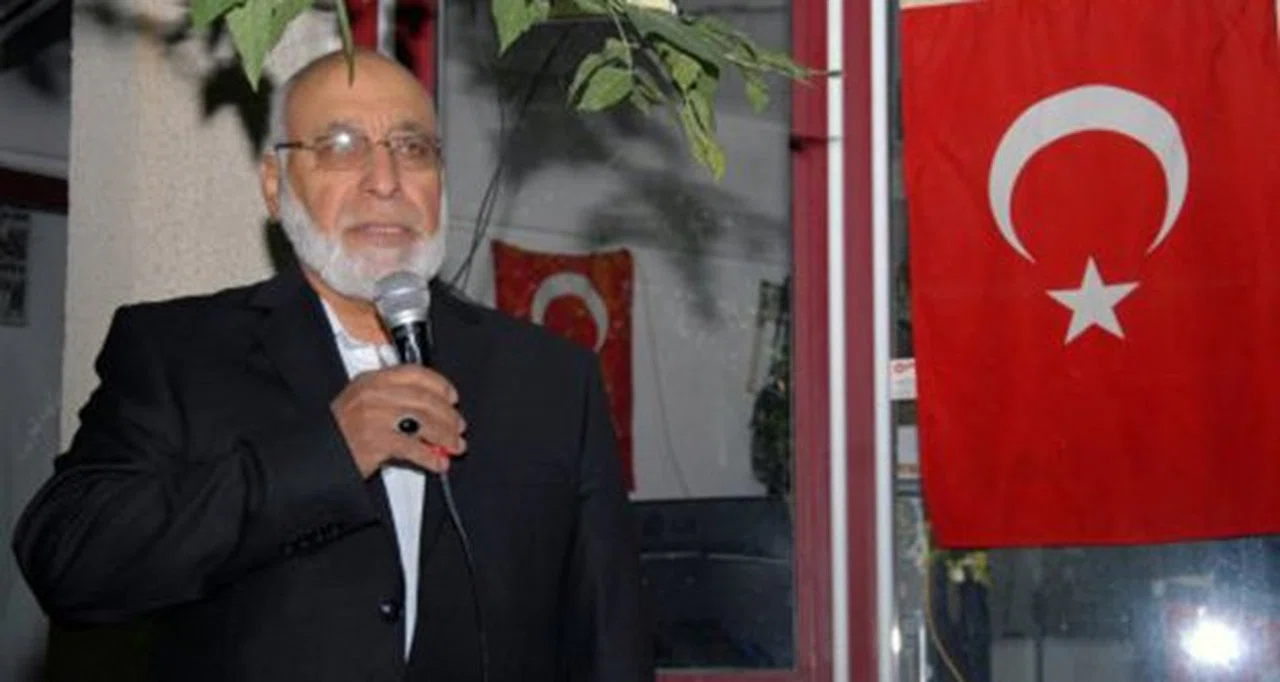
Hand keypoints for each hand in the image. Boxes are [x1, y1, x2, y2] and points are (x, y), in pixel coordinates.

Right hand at [330, 365, 467, 477]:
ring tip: (455, 446)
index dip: (439, 385)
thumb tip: (432, 411)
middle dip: (449, 416)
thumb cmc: (340, 432)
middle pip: (425, 399)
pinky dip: (431, 457)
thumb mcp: (362, 402)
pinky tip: (438, 463)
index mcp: (372, 380)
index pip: (414, 373)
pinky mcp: (376, 441)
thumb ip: (393, 399)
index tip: (452, 397)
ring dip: (446, 436)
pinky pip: (414, 448)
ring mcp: (375, 416)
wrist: (316, 456)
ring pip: (424, 422)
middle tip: (459, 428)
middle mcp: (374, 394)